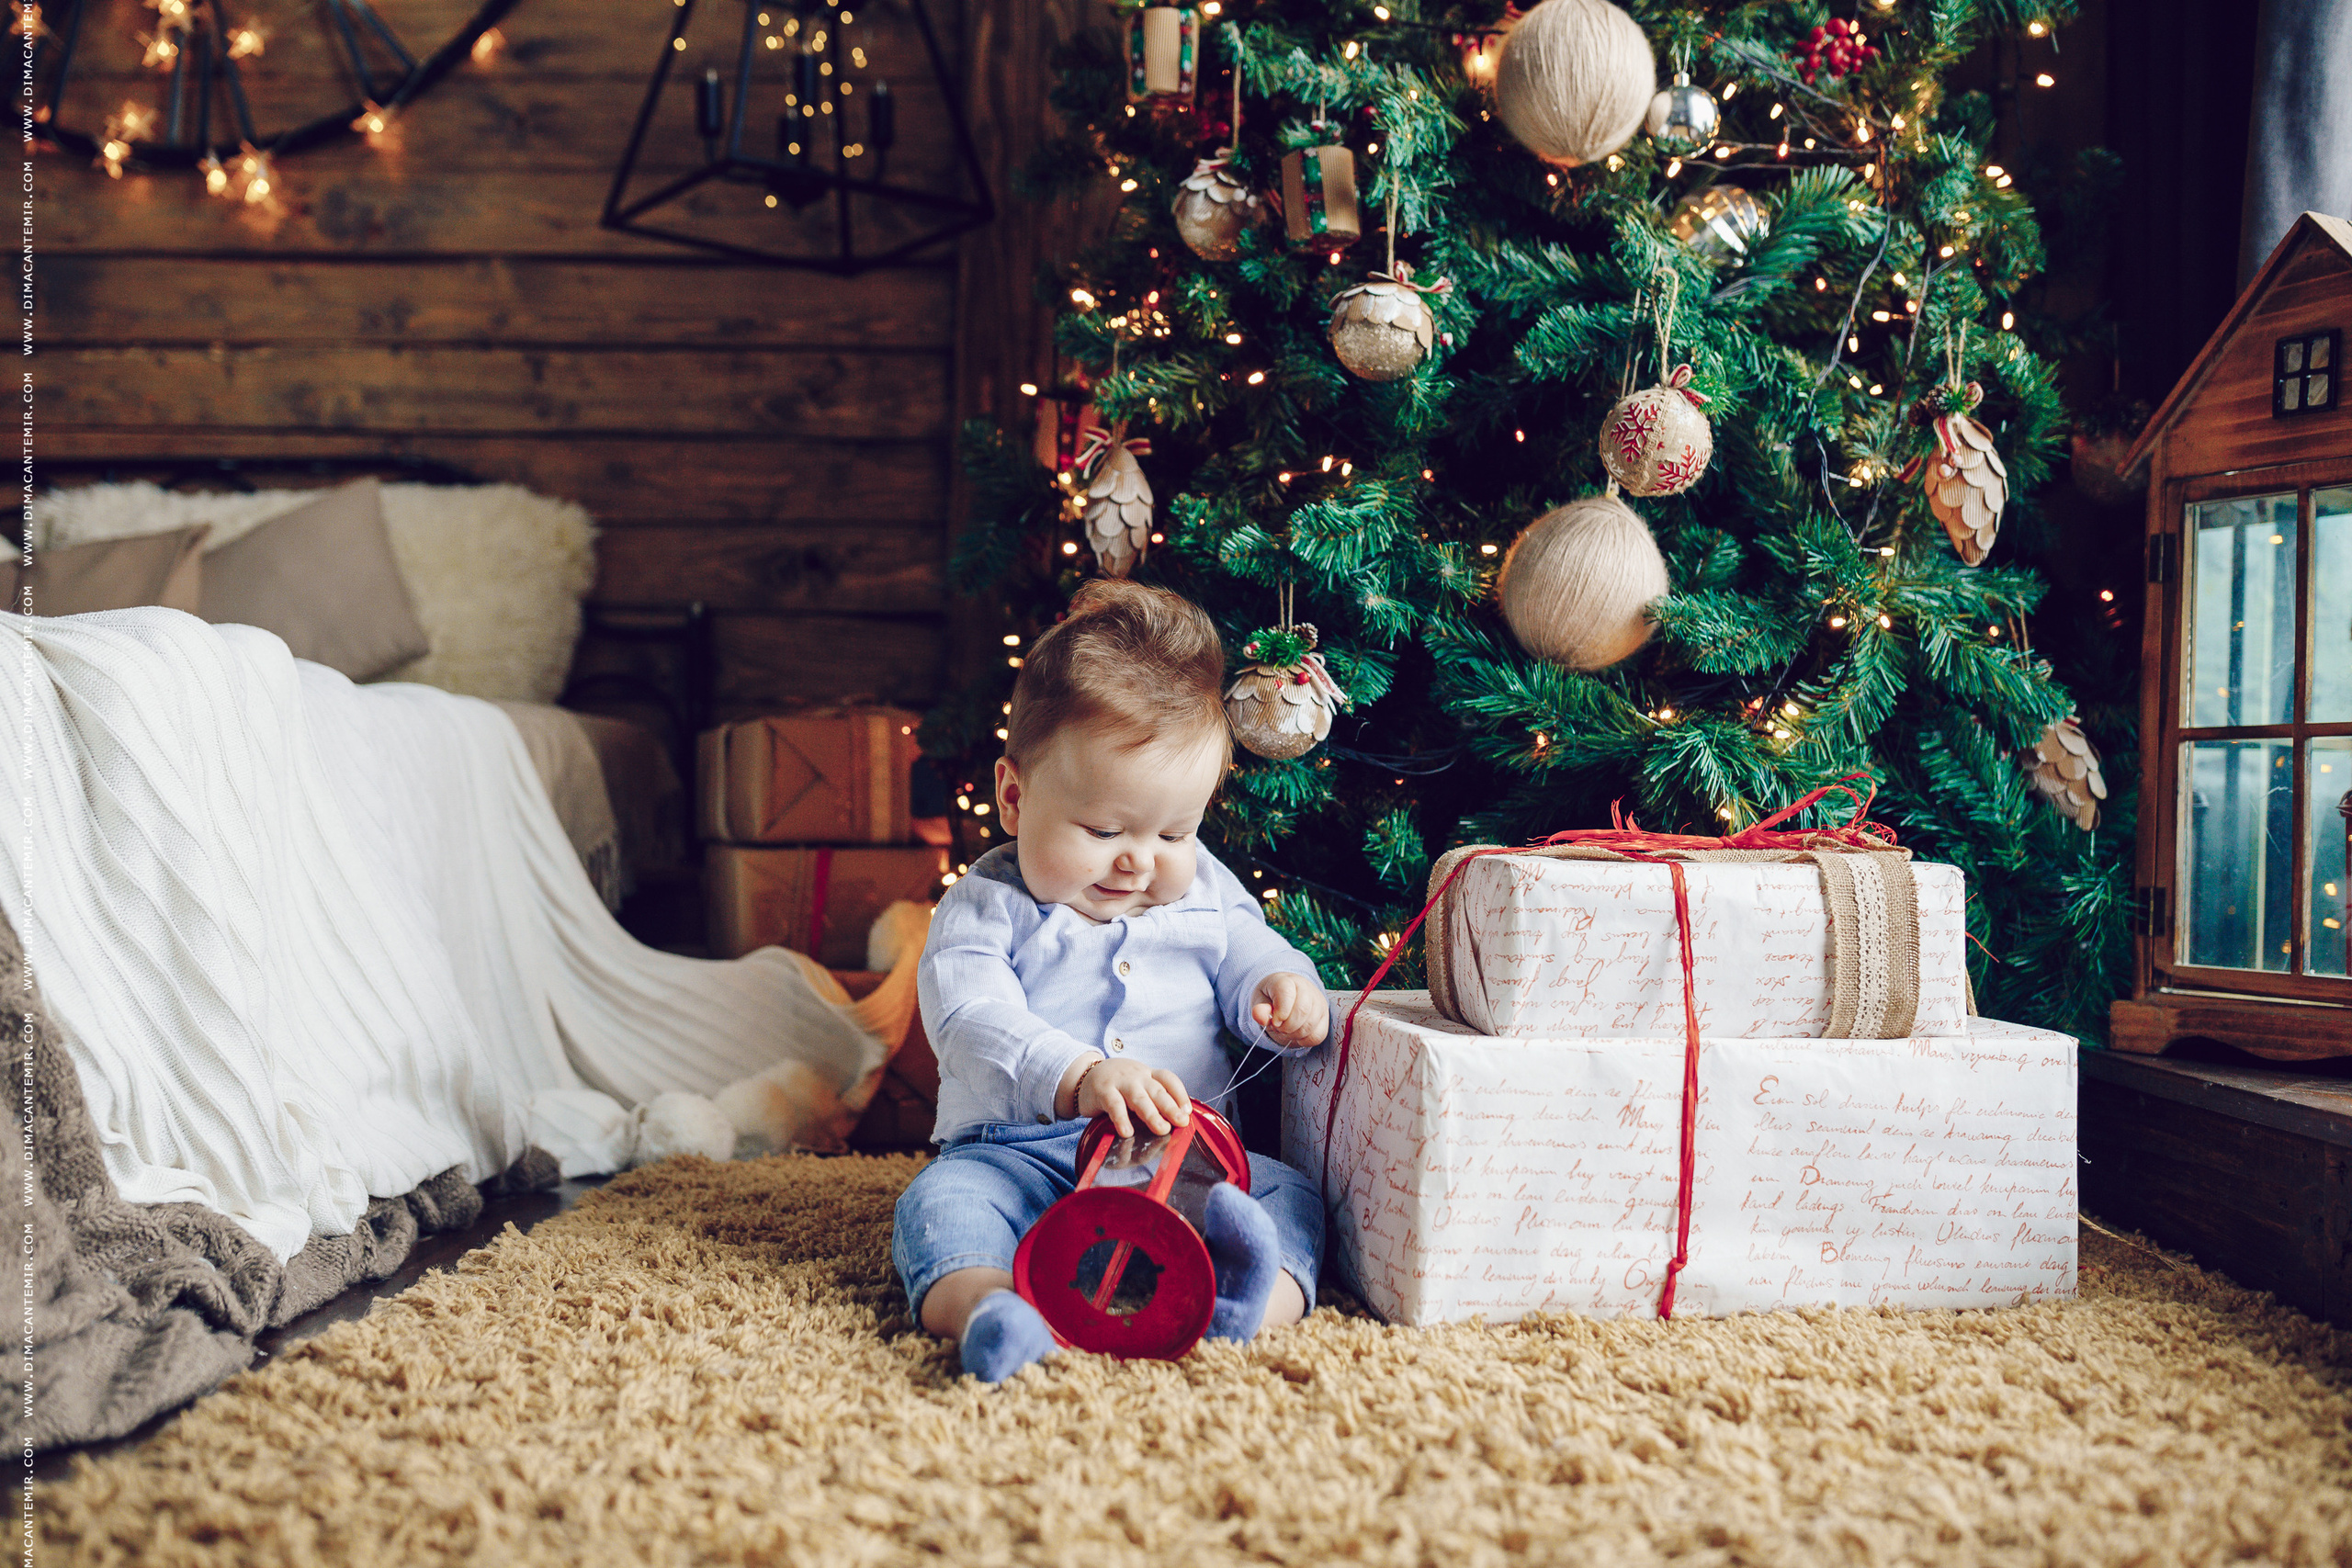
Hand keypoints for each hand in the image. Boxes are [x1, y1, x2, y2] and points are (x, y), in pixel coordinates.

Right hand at [1074, 1058, 1191, 1138]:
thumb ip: (1151, 1099)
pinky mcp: (1102, 1090)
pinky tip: (1127, 1132)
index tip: (1188, 1111)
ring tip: (1162, 1129)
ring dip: (1152, 1114)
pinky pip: (1114, 1104)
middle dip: (1171, 1107)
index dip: (1180, 1094)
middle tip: (1181, 1122)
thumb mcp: (1136, 1085)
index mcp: (1147, 1074)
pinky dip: (1121, 1118)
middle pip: (1157, 1090)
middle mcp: (1137, 1076)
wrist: (1083, 1075)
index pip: (1168, 1079)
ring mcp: (1120, 1082)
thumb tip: (1172, 1122)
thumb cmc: (1116, 1085)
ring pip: (1139, 1098)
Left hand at [1253, 973, 1329, 1048]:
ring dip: (1294, 1034)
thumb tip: (1260, 1017)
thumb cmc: (1271, 998)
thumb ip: (1259, 1009)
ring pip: (1311, 1025)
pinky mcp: (1325, 1017)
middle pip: (1302, 1011)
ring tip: (1286, 1029)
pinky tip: (1296, 1034)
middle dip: (1287, 1026)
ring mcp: (1318, 1002)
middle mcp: (1307, 988)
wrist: (1286, 996)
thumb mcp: (1260, 1000)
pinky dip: (1305, 1040)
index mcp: (1287, 981)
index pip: (1287, 993)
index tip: (1274, 1021)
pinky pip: (1318, 1035)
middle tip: (1278, 1027)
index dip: (1280, 1012)